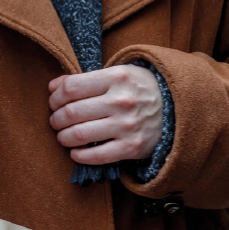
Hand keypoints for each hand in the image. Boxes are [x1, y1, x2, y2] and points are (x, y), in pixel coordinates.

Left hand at [48, 65, 162, 164]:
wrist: (176, 108)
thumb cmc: (137, 88)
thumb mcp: (117, 73)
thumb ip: (86, 78)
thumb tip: (54, 86)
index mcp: (115, 78)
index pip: (71, 87)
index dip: (55, 96)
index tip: (53, 101)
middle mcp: (121, 101)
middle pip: (72, 112)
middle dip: (56, 118)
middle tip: (55, 120)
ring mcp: (127, 126)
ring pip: (80, 134)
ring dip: (63, 137)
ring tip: (62, 136)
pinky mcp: (133, 147)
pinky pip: (98, 155)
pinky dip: (80, 156)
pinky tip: (75, 153)